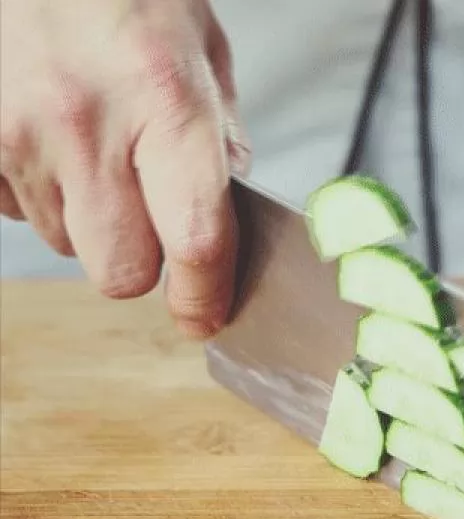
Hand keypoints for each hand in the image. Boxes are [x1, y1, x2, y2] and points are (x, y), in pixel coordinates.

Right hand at [0, 0, 249, 337]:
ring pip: (67, 246)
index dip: (204, 296)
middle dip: (139, 260)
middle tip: (143, 213)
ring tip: (87, 144)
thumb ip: (216, 136)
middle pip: (121, 273)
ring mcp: (20, 136)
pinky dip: (38, 191)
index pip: (195, 241)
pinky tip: (49, 137)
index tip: (205, 315)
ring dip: (86, 219)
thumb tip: (225, 213)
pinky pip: (16, 211)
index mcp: (163, 98)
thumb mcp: (197, 40)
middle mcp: (86, 125)